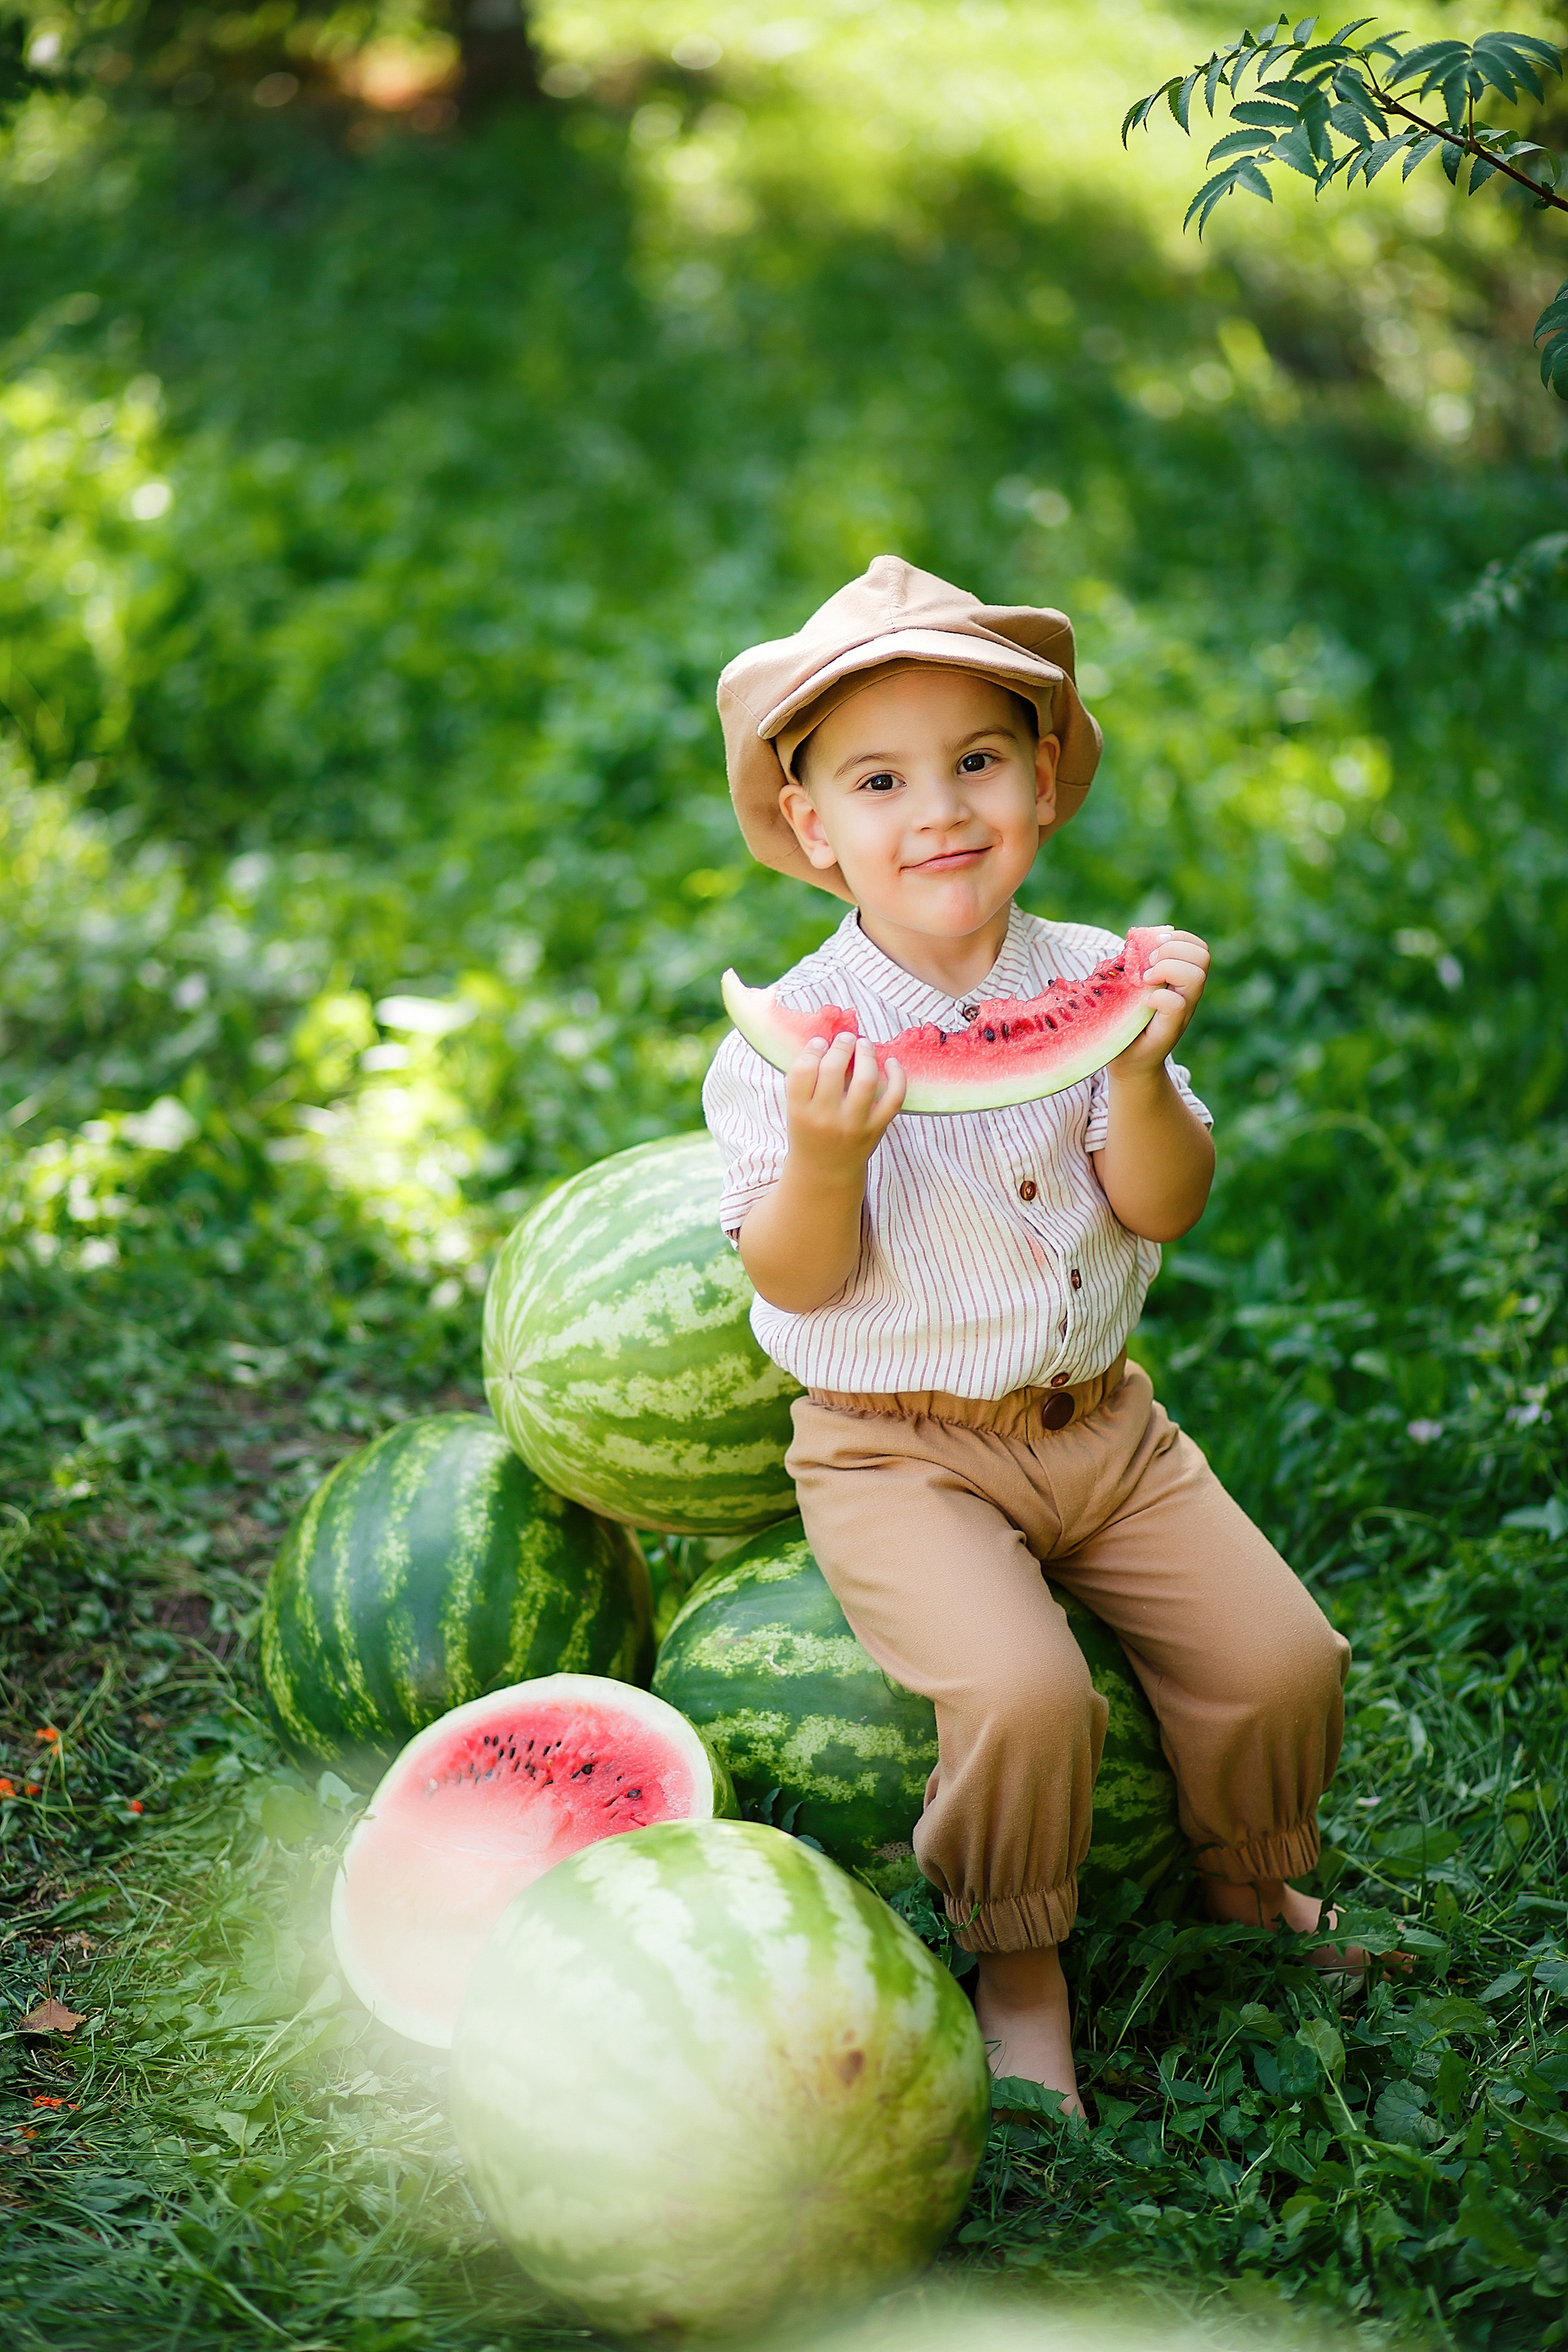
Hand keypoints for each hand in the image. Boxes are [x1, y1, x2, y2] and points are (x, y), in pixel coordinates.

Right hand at [785, 1031, 905, 1178]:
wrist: (826, 1172)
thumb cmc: (810, 1132)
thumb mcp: (797, 1110)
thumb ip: (807, 1081)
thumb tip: (828, 1040)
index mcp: (799, 1112)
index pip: (803, 1071)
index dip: (813, 1050)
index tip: (821, 1043)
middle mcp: (825, 1119)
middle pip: (833, 1070)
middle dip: (841, 1046)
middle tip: (846, 1038)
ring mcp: (853, 1125)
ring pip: (865, 1080)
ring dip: (866, 1054)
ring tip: (864, 1044)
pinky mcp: (876, 1130)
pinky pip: (894, 1098)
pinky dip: (897, 1076)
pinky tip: (891, 1062)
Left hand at [1111, 927, 1208, 1076]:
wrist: (1128, 1061)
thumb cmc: (1127, 1020)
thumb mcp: (1131, 984)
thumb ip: (1138, 962)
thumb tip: (1137, 936)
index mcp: (1182, 980)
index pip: (1199, 947)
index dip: (1179, 938)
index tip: (1153, 946)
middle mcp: (1189, 994)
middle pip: (1202, 955)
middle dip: (1172, 949)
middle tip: (1149, 966)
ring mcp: (1183, 1012)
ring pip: (1195, 976)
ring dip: (1167, 969)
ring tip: (1146, 980)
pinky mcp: (1170, 1029)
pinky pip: (1175, 1004)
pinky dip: (1158, 997)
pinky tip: (1145, 1002)